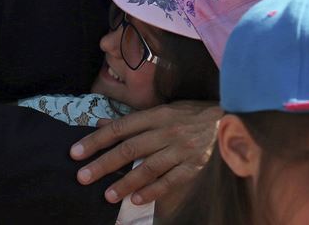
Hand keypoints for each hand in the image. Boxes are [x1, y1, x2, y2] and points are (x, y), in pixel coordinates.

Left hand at [70, 100, 221, 204]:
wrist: (233, 119)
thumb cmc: (194, 115)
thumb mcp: (165, 110)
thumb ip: (134, 119)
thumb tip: (101, 121)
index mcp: (158, 114)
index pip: (121, 128)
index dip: (96, 139)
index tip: (76, 152)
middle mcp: (168, 131)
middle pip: (130, 149)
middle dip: (103, 163)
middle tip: (83, 176)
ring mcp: (181, 150)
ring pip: (148, 168)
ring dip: (125, 182)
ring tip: (107, 195)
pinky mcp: (194, 165)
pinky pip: (170, 181)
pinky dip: (153, 191)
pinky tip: (137, 199)